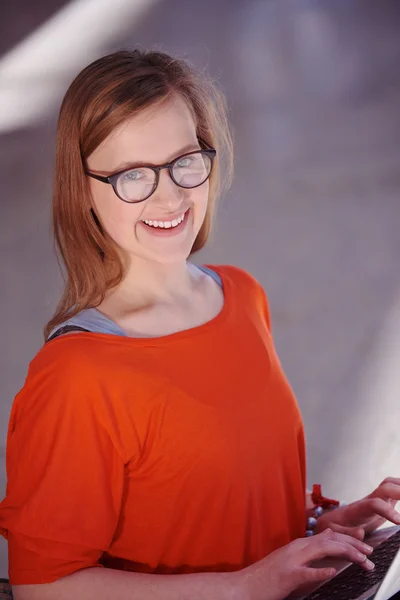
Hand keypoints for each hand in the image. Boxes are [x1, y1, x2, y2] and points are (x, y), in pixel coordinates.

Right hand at [236, 528, 373, 599]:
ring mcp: (291, 561)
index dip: (349, 539)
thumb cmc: (266, 576)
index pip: (328, 536)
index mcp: (298, 545)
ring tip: (361, 559)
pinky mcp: (287, 576)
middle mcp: (296, 548)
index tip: (364, 545)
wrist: (243, 586)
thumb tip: (328, 540)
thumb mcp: (290, 558)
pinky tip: (332, 572)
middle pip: (330, 540)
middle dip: (353, 545)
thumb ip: (309, 550)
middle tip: (369, 552)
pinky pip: (306, 572)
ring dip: (345, 553)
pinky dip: (320, 571)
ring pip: (322, 550)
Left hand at [315, 477, 399, 538]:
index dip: (387, 510)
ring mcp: (375, 499)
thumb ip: (347, 534)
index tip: (399, 521)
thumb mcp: (335, 533)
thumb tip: (360, 532)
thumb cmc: (334, 527)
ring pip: (390, 485)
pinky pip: (393, 492)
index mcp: (357, 509)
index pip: (374, 503)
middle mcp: (368, 500)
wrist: (331, 520)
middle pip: (385, 487)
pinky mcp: (381, 502)